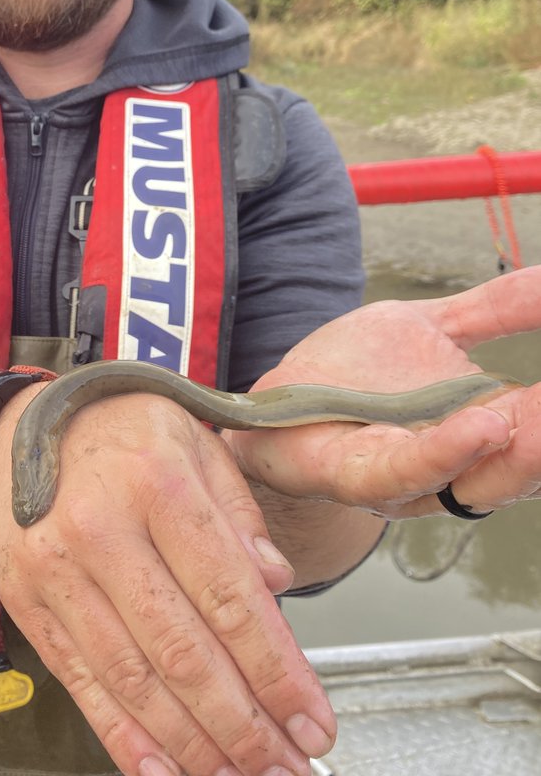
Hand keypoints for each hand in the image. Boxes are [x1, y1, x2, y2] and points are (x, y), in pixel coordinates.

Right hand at [0, 388, 336, 775]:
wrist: (12, 426)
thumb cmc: (114, 429)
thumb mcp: (192, 438)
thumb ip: (238, 512)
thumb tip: (276, 582)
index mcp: (156, 481)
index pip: (228, 595)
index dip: (276, 670)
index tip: (312, 720)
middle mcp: (100, 528)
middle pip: (183, 651)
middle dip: (244, 725)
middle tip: (286, 767)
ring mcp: (55, 570)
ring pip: (134, 680)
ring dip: (193, 744)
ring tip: (238, 775)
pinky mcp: (27, 602)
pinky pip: (81, 683)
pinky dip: (125, 738)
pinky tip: (164, 770)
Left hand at [233, 265, 540, 518]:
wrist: (271, 403)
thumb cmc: (352, 377)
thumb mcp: (432, 327)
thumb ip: (497, 308)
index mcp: (485, 432)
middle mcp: (459, 466)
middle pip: (530, 458)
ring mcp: (411, 478)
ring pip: (484, 476)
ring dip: (531, 450)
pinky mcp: (358, 476)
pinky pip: (409, 472)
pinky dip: (451, 451)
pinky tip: (486, 422)